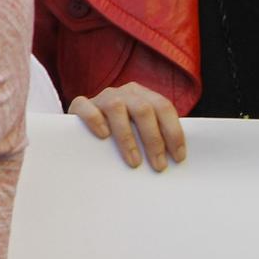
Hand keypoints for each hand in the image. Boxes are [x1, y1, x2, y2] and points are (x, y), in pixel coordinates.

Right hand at [69, 83, 185, 170]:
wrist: (86, 128)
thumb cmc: (121, 134)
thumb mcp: (141, 130)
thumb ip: (155, 135)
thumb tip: (175, 160)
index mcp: (143, 95)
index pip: (164, 107)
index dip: (174, 132)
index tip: (178, 158)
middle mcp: (125, 93)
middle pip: (144, 110)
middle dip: (154, 140)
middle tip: (158, 165)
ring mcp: (102, 96)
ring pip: (116, 108)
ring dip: (128, 138)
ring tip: (134, 162)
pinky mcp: (80, 104)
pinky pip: (86, 107)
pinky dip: (96, 120)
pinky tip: (103, 136)